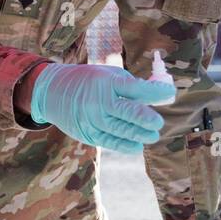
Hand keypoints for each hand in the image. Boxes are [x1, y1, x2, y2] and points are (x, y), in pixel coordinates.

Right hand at [28, 63, 172, 153]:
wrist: (51, 92)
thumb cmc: (87, 81)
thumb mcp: (107, 74)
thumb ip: (131, 85)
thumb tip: (158, 97)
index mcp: (106, 82)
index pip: (137, 89)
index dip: (157, 92)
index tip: (169, 93)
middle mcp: (99, 101)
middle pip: (132, 113)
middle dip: (149, 119)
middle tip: (158, 122)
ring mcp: (93, 119)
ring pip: (124, 131)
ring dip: (142, 134)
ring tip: (153, 134)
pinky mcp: (88, 133)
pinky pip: (111, 142)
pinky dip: (127, 145)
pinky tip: (137, 145)